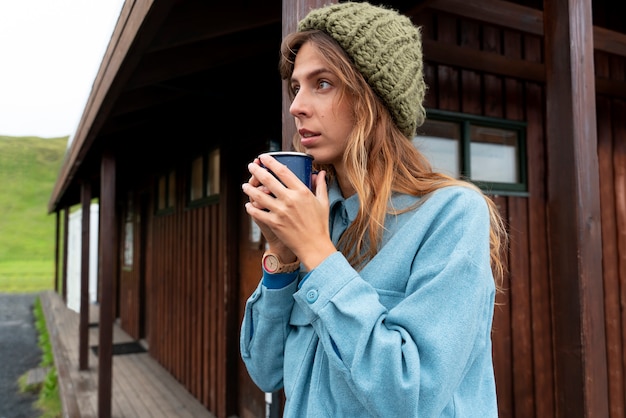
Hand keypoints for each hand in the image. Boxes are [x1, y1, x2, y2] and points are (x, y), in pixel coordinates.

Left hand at [242, 154, 336, 269]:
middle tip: (251, 166)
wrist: (314, 246)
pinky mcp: (274, 223)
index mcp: (302, 192)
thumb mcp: (323, 202)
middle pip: (268, 180)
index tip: (264, 157)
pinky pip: (258, 213)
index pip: (283, 171)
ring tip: (245, 185)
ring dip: (250, 189)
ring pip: (259, 196)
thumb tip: (321, 172)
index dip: (271, 162)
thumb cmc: (320, 224)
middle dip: (256, 171)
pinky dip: (251, 208)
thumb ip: (320, 185)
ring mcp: (281, 212)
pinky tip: (248, 205)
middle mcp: (290, 199)